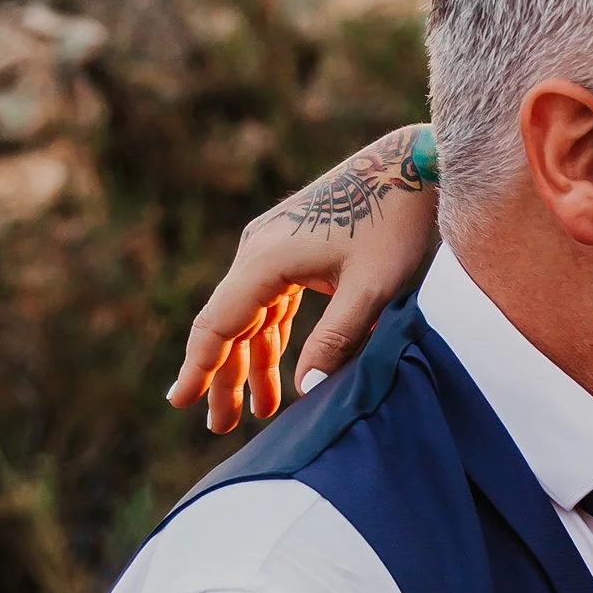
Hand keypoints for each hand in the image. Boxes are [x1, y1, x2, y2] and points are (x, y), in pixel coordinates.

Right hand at [168, 125, 441, 431]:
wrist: (412, 165)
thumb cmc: (395, 223)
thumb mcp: (372, 287)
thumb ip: (338, 339)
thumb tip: (304, 392)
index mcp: (266, 259)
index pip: (218, 324)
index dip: (198, 367)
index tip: (180, 403)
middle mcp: (259, 250)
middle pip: (227, 323)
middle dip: (221, 376)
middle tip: (219, 426)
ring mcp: (274, 247)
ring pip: (250, 316)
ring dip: (249, 362)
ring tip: (255, 412)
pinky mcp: (293, 248)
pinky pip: (270, 303)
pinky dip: (270, 339)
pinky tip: (274, 374)